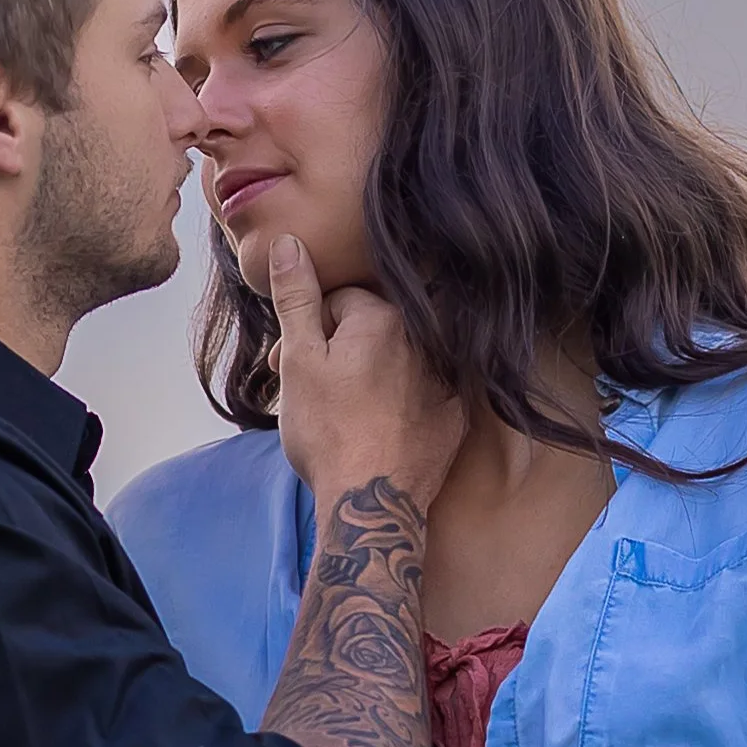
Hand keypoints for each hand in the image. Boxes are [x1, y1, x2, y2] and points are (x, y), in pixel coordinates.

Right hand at [266, 233, 464, 512]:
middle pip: (370, 327)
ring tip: (343, 410)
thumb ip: (297, 297)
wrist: (372, 503)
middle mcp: (424, 337)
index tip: (289, 364)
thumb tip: (290, 243)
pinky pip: (426, 388)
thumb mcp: (298, 360)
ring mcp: (446, 376)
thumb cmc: (329, 432)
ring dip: (370, 371)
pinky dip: (403, 398)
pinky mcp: (457, 414)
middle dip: (338, 349)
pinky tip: (379, 424)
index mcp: (383, 316)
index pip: (338, 300)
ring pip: (397, 357)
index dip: (308, 330)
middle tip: (309, 390)